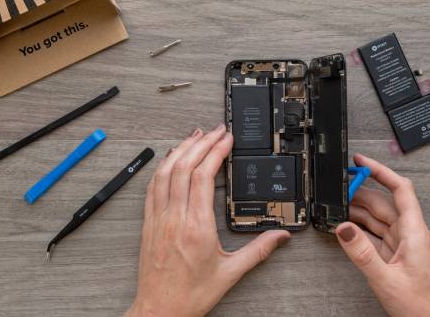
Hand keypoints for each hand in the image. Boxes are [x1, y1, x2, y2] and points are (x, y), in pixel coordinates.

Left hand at [125, 125, 290, 316]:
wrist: (158, 311)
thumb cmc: (189, 295)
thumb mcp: (230, 274)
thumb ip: (258, 251)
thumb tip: (280, 237)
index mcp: (197, 227)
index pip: (204, 177)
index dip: (215, 152)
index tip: (226, 140)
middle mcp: (175, 218)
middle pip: (184, 167)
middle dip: (201, 143)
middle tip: (216, 131)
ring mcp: (159, 218)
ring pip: (165, 172)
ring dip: (181, 150)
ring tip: (195, 136)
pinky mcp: (148, 223)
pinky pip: (152, 186)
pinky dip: (162, 167)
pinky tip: (171, 159)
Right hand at [336, 154, 429, 316]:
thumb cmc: (422, 307)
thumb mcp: (386, 279)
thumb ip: (362, 252)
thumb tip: (344, 228)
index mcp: (415, 233)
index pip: (400, 190)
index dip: (381, 171)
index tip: (363, 162)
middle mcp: (411, 234)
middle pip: (385, 202)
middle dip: (363, 191)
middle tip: (341, 187)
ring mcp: (404, 245)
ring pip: (380, 218)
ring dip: (360, 211)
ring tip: (339, 206)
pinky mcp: (397, 255)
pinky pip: (377, 234)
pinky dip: (362, 229)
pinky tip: (349, 228)